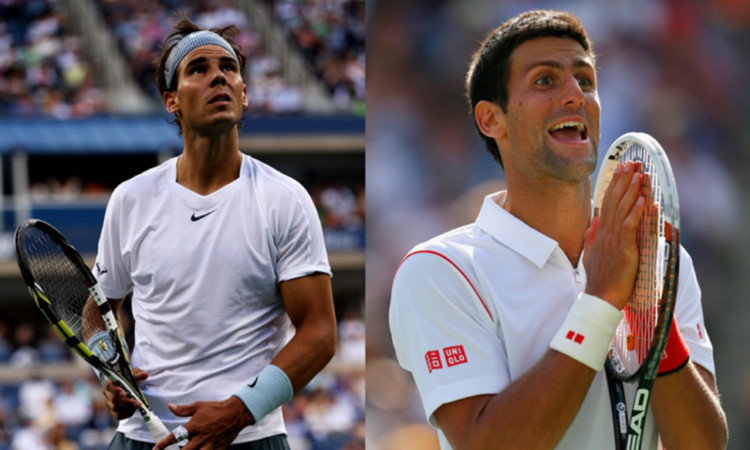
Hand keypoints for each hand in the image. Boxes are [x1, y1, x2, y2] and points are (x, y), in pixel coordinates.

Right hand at [103, 367, 147, 419]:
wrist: (129, 387)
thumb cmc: (130, 379)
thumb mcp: (134, 374)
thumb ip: (138, 373)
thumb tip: (144, 375)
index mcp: (111, 383)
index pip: (111, 387)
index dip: (117, 390)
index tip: (124, 393)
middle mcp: (107, 393)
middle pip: (114, 400)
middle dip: (127, 402)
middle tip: (138, 403)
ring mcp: (108, 403)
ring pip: (115, 409)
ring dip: (128, 408)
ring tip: (138, 406)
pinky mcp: (112, 411)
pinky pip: (117, 416)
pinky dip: (126, 414)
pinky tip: (133, 410)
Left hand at [153, 396, 254, 449]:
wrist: (235, 413)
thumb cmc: (217, 409)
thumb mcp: (198, 406)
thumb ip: (183, 409)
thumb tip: (170, 407)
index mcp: (194, 427)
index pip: (174, 437)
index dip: (163, 444)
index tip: (156, 448)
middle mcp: (200, 438)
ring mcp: (209, 445)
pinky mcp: (217, 449)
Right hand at [583, 161, 645, 309]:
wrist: (601, 298)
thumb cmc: (599, 279)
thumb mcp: (592, 253)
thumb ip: (592, 235)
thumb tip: (593, 220)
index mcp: (599, 232)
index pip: (607, 202)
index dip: (614, 184)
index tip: (620, 168)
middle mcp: (605, 233)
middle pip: (614, 201)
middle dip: (623, 181)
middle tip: (631, 163)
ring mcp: (614, 241)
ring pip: (623, 210)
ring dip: (631, 191)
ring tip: (639, 174)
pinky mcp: (624, 250)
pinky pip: (630, 228)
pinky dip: (636, 214)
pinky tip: (642, 201)